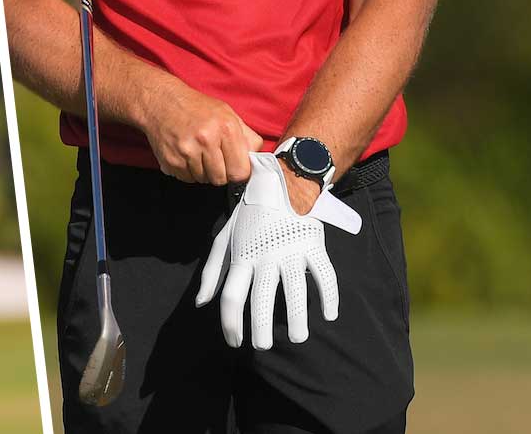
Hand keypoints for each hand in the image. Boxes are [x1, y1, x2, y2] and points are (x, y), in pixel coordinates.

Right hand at [133, 81, 263, 183]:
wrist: (161, 101)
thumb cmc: (196, 107)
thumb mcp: (228, 113)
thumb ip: (247, 137)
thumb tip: (257, 160)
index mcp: (226, 128)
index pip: (240, 172)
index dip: (238, 171)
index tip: (233, 166)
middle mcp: (206, 139)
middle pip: (221, 179)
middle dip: (219, 172)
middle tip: (212, 157)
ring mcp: (186, 151)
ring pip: (203, 180)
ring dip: (202, 171)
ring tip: (197, 152)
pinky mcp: (170, 160)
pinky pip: (186, 178)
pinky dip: (187, 170)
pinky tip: (185, 154)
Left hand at [194, 152, 356, 348]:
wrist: (278, 185)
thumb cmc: (248, 218)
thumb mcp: (224, 240)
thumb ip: (212, 272)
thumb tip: (201, 303)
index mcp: (241, 257)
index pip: (231, 295)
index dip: (230, 322)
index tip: (234, 341)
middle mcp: (264, 256)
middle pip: (260, 297)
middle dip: (260, 326)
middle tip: (262, 347)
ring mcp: (290, 251)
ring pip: (294, 290)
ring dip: (296, 317)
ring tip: (297, 337)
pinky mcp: (312, 245)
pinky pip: (324, 274)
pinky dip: (329, 295)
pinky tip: (329, 315)